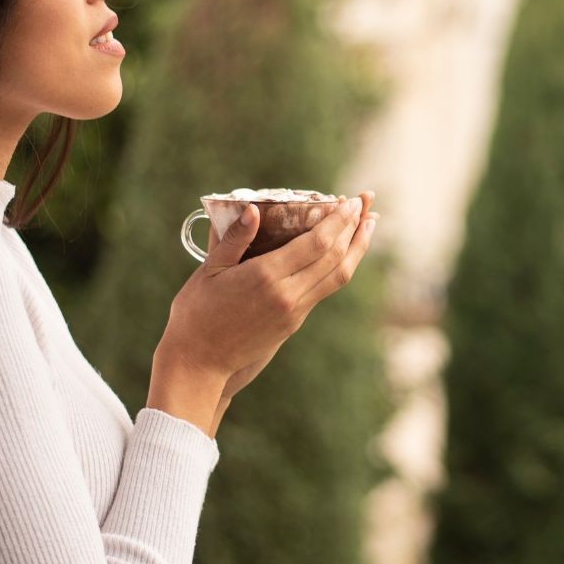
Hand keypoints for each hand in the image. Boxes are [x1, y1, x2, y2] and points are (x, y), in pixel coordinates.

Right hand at [154, 191, 377, 431]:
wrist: (198, 362)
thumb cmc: (196, 313)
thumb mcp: (209, 271)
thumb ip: (233, 239)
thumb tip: (252, 210)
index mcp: (266, 277)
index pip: (317, 244)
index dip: (338, 221)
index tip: (350, 201)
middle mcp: (288, 295)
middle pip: (336, 257)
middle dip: (354, 227)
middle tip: (364, 202)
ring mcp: (294, 311)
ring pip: (338, 276)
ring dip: (356, 248)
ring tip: (368, 224)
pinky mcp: (294, 323)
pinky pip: (326, 289)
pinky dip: (341, 266)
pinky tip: (342, 252)